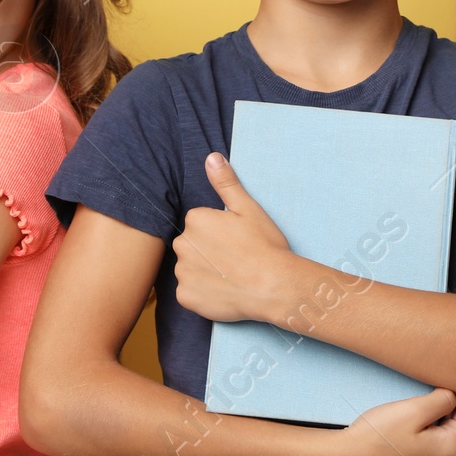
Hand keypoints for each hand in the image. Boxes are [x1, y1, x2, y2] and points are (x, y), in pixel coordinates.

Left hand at [172, 153, 302, 325]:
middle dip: (207, 250)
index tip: (237, 240)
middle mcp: (182, 244)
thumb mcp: (248, 208)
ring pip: (190, 268)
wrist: (273, 286)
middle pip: (192, 245)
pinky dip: (202, 293)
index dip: (219, 231)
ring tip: (230, 276)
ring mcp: (182, 273)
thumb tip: (211, 158)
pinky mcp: (185, 298)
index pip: (200, 223)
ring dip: (204, 272)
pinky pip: (189, 292)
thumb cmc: (263, 245)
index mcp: (195, 220)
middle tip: (235, 258)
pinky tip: (223, 291)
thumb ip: (225, 182)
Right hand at [319, 388, 455, 455]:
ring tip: (421, 393)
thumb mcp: (414, 410)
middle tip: (430, 379)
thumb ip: (443, 399)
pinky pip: (439, 433)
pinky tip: (416, 410)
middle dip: (452, 397)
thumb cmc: (381, 434)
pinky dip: (433, 420)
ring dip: (440, 408)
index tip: (445, 371)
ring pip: (451, 424)